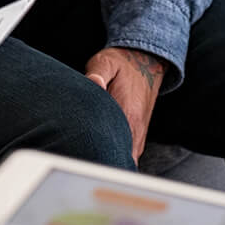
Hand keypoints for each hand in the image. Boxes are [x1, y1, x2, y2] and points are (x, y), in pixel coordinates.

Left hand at [84, 47, 165, 162]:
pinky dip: (117, 158)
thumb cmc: (122, 64)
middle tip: (80, 158)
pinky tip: (102, 154)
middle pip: (118, 159)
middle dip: (99, 162)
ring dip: (109, 161)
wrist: (145, 62)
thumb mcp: (106, 62)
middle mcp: (135, 129)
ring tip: (89, 158)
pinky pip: (130, 155)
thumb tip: (93, 83)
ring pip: (125, 160)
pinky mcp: (139, 135)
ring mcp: (138, 135)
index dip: (95, 153)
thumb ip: (98, 73)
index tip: (80, 153)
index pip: (112, 145)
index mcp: (127, 113)